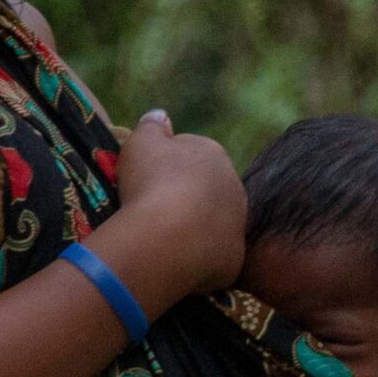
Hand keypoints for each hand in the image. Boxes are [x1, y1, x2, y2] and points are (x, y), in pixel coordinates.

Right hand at [114, 109, 244, 293]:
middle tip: (154, 210)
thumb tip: (160, 115)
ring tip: (162, 237)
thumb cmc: (150, 182)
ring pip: (213, 223)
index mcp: (214, 155)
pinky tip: (172, 260)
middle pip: (206, 190)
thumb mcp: (140, 142)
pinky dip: (195, 258)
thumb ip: (151, 126)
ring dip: (193, 227)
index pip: (191, 154)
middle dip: (185, 197)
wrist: (165, 237)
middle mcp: (234, 187)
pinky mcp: (234, 258)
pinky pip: (212, 256)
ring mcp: (237, 224)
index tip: (146, 180)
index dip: (166, 166)